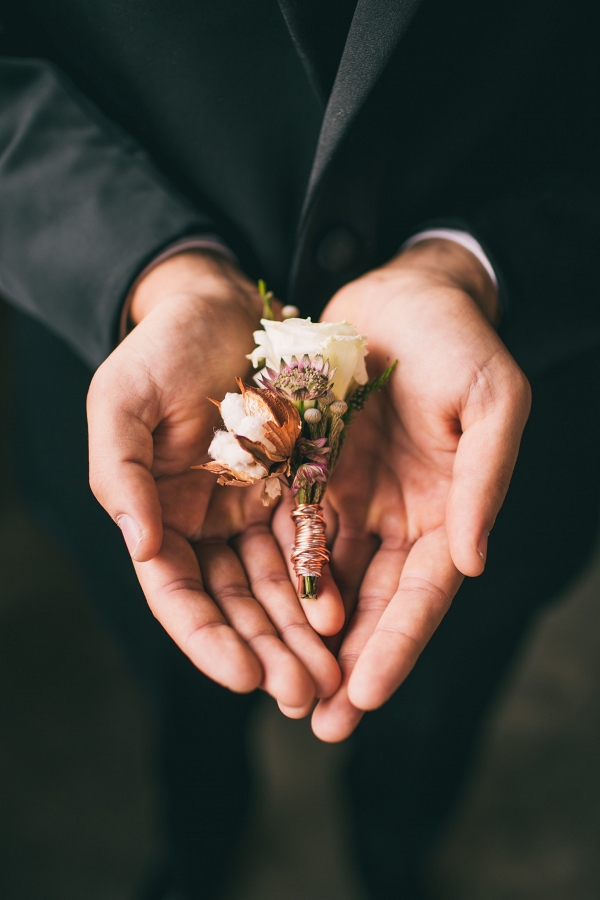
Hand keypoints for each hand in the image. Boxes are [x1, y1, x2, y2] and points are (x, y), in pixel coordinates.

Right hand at [87, 250, 340, 711]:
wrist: (222, 307)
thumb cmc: (162, 349)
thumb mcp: (122, 401)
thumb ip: (121, 472)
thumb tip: (141, 545)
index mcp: (155, 514)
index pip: (177, 593)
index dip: (207, 638)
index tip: (244, 675)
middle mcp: (203, 525)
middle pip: (233, 603)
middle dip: (266, 651)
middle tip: (301, 696)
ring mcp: (250, 511)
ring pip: (277, 587)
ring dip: (301, 635)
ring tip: (330, 679)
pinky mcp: (295, 490)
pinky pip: (313, 545)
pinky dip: (326, 583)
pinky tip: (346, 617)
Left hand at [309, 239, 530, 740]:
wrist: (402, 294)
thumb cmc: (459, 342)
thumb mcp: (491, 402)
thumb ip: (483, 480)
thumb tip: (473, 561)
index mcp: (446, 510)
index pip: (423, 593)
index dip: (398, 645)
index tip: (367, 696)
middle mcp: (398, 517)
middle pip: (372, 604)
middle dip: (347, 664)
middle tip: (318, 723)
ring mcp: (353, 499)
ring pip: (326, 581)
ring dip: (304, 637)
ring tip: (279, 689)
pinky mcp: (312, 474)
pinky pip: (289, 532)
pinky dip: (275, 577)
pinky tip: (251, 615)